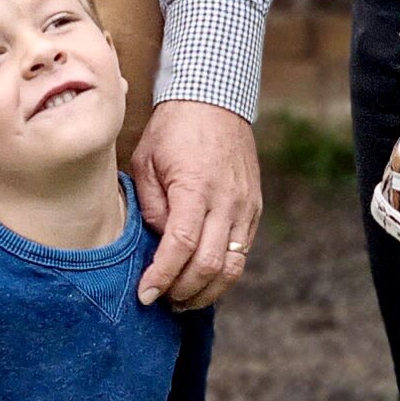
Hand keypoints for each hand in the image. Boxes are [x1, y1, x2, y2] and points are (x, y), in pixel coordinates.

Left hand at [130, 98, 260, 308]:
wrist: (215, 99)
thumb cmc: (173, 129)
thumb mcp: (145, 161)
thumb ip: (150, 206)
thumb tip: (159, 243)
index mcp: (196, 187)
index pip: (181, 246)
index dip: (162, 276)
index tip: (145, 294)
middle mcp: (228, 201)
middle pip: (209, 265)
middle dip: (182, 291)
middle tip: (160, 300)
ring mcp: (246, 206)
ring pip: (232, 267)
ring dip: (206, 291)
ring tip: (181, 300)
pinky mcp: (254, 209)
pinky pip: (242, 253)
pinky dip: (222, 274)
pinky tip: (201, 279)